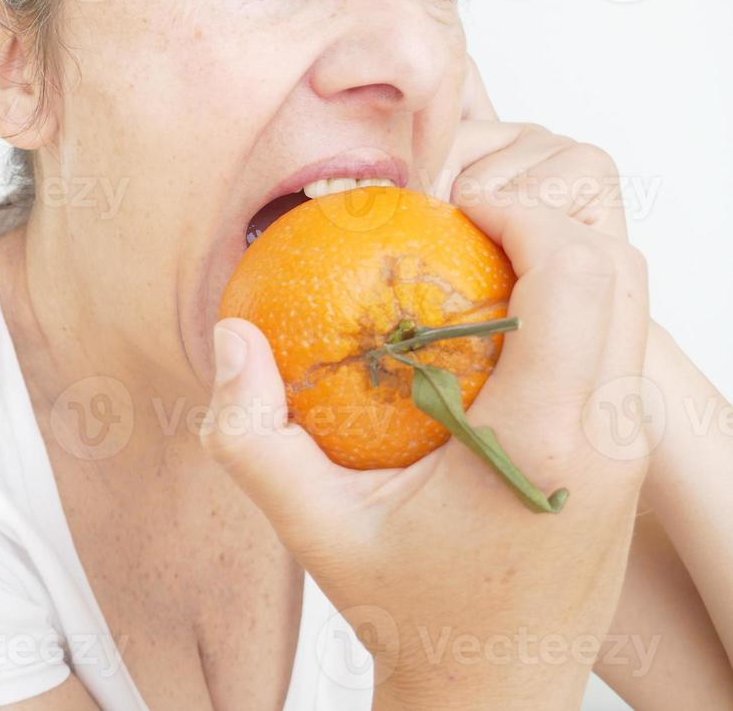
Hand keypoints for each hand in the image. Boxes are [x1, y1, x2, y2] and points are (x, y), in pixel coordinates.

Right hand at [200, 56, 650, 708]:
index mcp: (543, 443)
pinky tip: (492, 325)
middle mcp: (609, 437)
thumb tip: (232, 336)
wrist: (496, 692)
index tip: (449, 203)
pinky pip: (619, 341)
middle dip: (542, 216)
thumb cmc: (406, 614)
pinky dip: (570, 300)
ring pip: (633, 300)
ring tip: (474, 260)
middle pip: (618, 268)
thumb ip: (251, 435)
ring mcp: (630, 447)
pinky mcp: (630, 455)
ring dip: (562, 256)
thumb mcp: (312, 527)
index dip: (519, 211)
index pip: (572, 276)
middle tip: (457, 219)